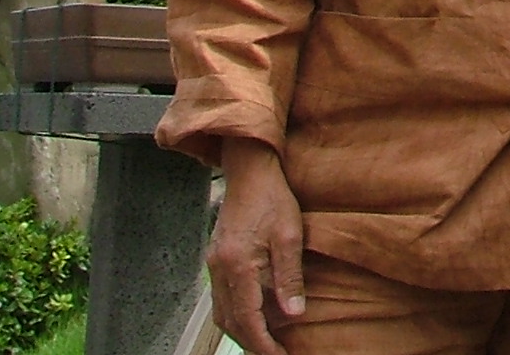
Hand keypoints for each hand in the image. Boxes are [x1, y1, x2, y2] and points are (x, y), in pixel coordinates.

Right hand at [206, 138, 305, 354]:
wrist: (250, 172)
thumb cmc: (273, 199)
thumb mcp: (290, 237)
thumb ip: (290, 278)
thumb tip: (295, 314)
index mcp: (238, 267)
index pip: (248, 319)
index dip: (263, 344)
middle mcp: (220, 270)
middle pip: (231, 321)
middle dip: (252, 342)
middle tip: (275, 353)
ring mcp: (215, 265)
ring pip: (222, 312)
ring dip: (243, 330)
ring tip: (266, 341)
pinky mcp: (216, 259)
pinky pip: (222, 297)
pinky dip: (237, 312)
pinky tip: (254, 314)